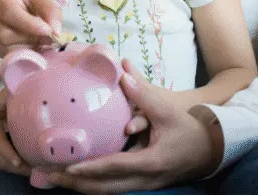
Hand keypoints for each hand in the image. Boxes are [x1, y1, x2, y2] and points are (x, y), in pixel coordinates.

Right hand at [0, 0, 62, 56]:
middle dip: (29, 39)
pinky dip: (19, 52)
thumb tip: (55, 32)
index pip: (9, 12)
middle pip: (4, 34)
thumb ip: (50, 10)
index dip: (29, 25)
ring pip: (3, 46)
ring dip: (25, 47)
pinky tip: (27, 45)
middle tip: (47, 39)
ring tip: (38, 41)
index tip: (48, 32)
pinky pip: (2, 53)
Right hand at [0, 90, 30, 176]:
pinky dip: (12, 170)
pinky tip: (26, 169)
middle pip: (2, 161)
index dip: (9, 154)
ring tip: (36, 170)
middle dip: (20, 167)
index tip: (20, 161)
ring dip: (18, 171)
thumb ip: (8, 98)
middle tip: (40, 167)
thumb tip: (27, 90)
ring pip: (2, 167)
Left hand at [47, 59, 221, 193]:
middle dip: (75, 184)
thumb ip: (144, 94)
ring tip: (51, 180)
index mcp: (152, 162)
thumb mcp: (168, 111)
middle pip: (105, 188)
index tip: (68, 168)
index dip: (91, 169)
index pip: (116, 167)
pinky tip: (72, 181)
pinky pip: (111, 190)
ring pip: (106, 192)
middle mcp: (145, 180)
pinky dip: (91, 186)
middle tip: (47, 177)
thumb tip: (123, 73)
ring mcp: (143, 186)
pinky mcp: (140, 185)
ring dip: (79, 188)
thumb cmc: (189, 129)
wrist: (210, 150)